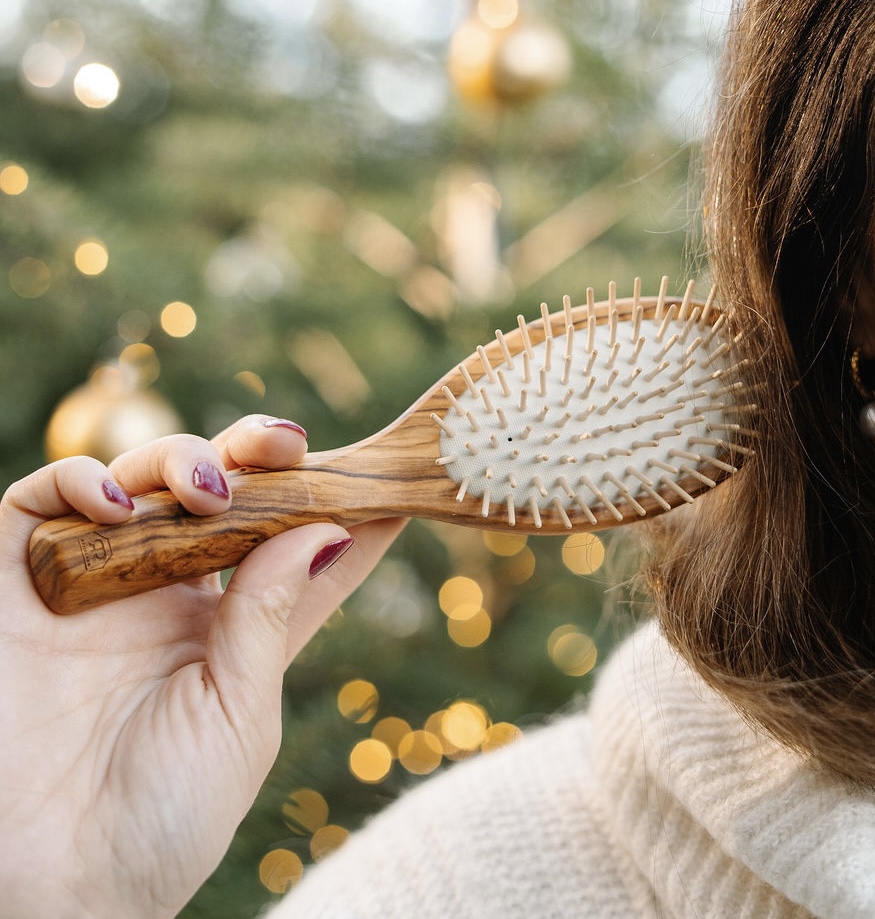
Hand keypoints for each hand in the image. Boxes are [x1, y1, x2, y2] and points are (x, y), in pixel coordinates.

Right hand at [0, 416, 404, 918]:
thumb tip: (324, 529)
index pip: (290, 557)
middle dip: (256, 458)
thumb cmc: (161, 821)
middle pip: (218, 499)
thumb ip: (267, 618)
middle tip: (287, 445)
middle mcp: (160, 598)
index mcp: (223, 632)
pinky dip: (79, 481)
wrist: (51, 894)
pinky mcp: (14, 584)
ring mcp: (90, 585)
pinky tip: (117, 504)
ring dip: (180, 462)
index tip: (391, 485)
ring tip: (208, 491)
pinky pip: (41, 504)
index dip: (339, 515)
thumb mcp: (237, 716)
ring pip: (140, 482)